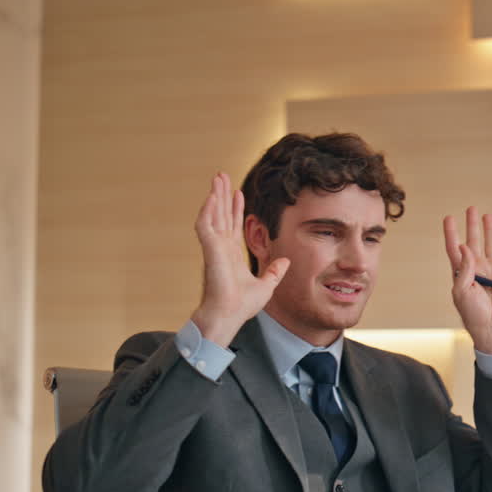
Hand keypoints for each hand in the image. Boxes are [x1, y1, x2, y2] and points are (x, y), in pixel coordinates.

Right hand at [190, 173, 288, 346]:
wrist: (229, 316)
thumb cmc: (241, 306)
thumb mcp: (265, 285)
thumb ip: (275, 272)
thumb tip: (286, 261)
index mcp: (232, 254)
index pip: (233, 225)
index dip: (236, 208)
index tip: (239, 192)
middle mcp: (221, 247)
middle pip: (222, 214)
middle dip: (222, 195)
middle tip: (222, 175)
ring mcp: (214, 247)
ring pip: (213, 214)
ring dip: (215, 196)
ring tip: (218, 178)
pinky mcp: (209, 250)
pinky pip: (205, 225)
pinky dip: (207, 210)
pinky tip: (212, 196)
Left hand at [442, 206, 491, 355]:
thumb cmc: (474, 315)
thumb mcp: (462, 292)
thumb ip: (463, 268)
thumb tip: (465, 246)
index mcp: (462, 273)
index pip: (454, 249)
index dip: (451, 233)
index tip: (448, 218)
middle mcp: (477, 268)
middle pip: (473, 241)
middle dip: (471, 225)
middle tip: (471, 209)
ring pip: (491, 243)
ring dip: (489, 229)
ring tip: (486, 215)